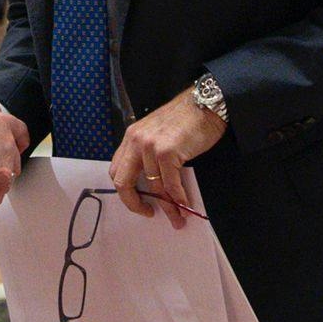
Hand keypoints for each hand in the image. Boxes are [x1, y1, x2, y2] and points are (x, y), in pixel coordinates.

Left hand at [108, 89, 224, 229]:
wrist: (205, 104)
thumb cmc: (186, 119)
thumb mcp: (157, 134)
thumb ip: (148, 154)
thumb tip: (154, 186)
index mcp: (131, 137)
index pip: (117, 171)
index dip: (126, 192)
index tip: (139, 202)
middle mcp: (136, 141)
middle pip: (123, 182)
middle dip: (135, 204)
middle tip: (149, 213)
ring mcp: (150, 146)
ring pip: (153, 187)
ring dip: (167, 206)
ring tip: (178, 217)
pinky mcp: (167, 152)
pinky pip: (170, 184)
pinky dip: (179, 199)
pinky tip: (185, 205)